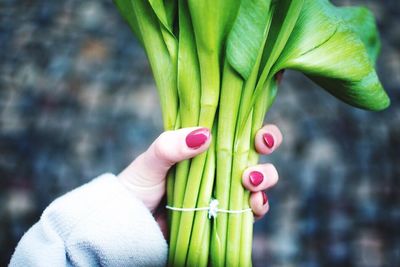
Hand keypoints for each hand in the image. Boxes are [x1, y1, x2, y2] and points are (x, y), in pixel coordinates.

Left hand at [118, 125, 281, 231]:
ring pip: (260, 178)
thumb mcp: (151, 160)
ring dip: (265, 176)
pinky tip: (254, 204)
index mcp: (205, 144)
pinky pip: (252, 210)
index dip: (255, 125)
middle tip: (260, 147)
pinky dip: (259, 206)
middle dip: (267, 144)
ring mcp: (225, 189)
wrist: (132, 225)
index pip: (236, 126)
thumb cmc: (138, 187)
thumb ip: (171, 145)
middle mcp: (220, 164)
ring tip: (250, 181)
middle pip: (256, 149)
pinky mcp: (227, 214)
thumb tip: (204, 135)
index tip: (258, 132)